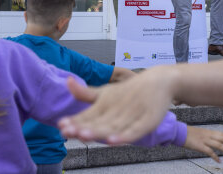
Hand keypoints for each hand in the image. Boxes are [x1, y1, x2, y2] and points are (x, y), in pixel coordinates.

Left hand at [59, 70, 174, 143]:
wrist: (159, 81)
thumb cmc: (129, 90)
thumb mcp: (106, 92)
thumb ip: (85, 93)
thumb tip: (67, 81)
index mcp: (105, 102)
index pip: (88, 115)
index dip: (75, 121)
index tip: (62, 125)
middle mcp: (117, 109)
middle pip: (99, 121)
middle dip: (84, 127)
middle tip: (69, 131)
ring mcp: (132, 115)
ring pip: (114, 126)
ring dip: (99, 131)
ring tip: (84, 135)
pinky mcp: (147, 121)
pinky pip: (135, 131)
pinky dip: (124, 136)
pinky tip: (113, 141)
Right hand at [183, 126, 222, 162]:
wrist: (179, 132)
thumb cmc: (188, 133)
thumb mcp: (200, 133)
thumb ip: (207, 137)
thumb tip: (213, 141)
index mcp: (208, 131)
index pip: (222, 134)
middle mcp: (208, 135)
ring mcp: (204, 140)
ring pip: (219, 145)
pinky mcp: (200, 146)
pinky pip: (210, 152)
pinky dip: (216, 157)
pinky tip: (219, 161)